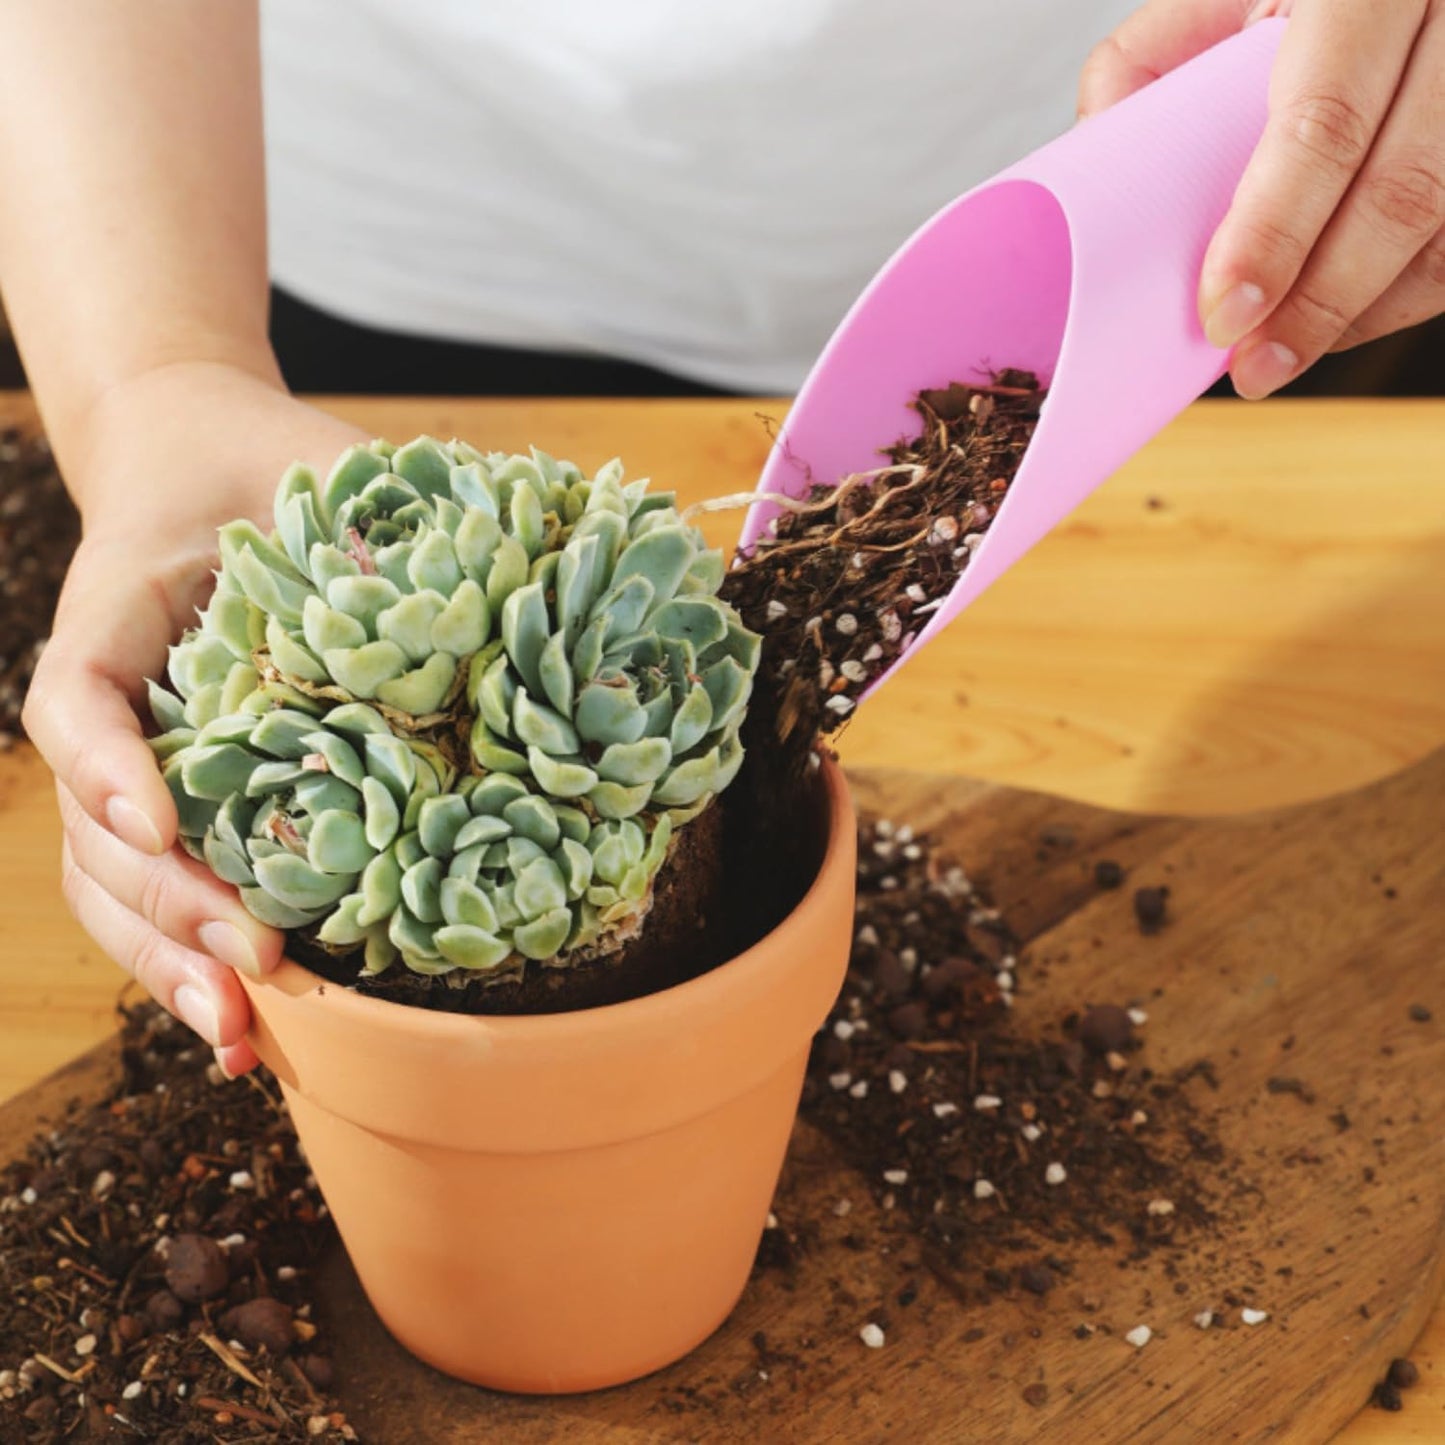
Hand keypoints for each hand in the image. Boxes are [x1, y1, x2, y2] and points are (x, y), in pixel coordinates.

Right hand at [23, 363, 366, 1075]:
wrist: (208, 466)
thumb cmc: (262, 466)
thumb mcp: (310, 468)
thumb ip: (368, 511)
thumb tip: (490, 581)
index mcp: (116, 625)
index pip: (79, 703)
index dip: (110, 769)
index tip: (166, 824)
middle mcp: (113, 711)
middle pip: (96, 836)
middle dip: (168, 910)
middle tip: (252, 961)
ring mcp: (141, 768)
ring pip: (115, 888)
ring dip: (171, 963)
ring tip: (239, 1031)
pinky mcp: (188, 801)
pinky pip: (170, 890)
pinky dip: (194, 959)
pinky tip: (248, 1031)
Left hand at [1079, 0, 1444, 397]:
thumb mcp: (1208, 1)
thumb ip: (1144, 68)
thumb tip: (1094, 159)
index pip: (1326, 123)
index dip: (1274, 233)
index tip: (1222, 313)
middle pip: (1403, 189)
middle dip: (1320, 299)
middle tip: (1252, 366)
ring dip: (1361, 311)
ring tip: (1282, 359)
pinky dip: (1401, 297)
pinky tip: (1340, 323)